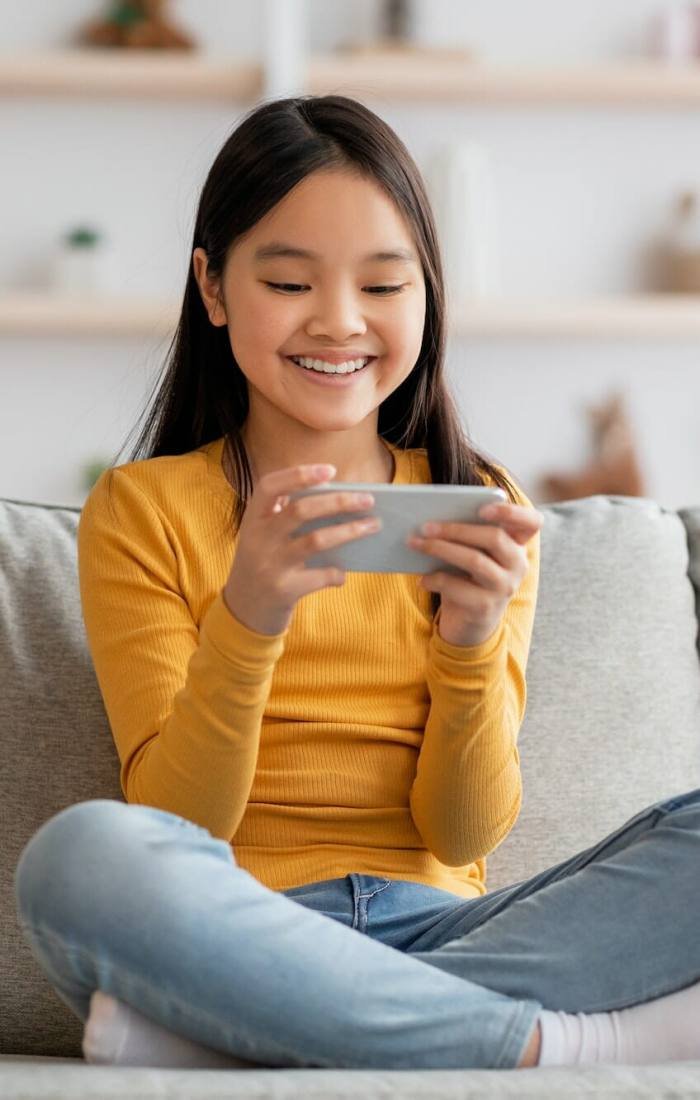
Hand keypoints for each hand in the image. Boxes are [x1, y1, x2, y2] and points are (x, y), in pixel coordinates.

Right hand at [223, 465, 381, 635]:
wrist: (243, 610)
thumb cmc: (263, 564)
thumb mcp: (263, 537)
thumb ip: (286, 518)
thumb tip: (338, 501)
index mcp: (252, 519)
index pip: (270, 486)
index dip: (299, 474)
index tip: (330, 470)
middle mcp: (258, 539)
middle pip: (301, 510)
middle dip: (339, 501)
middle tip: (368, 499)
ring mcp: (270, 565)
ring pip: (316, 540)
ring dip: (350, 531)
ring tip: (372, 525)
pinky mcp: (283, 590)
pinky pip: (320, 576)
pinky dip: (337, 573)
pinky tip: (342, 573)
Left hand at [406, 501, 543, 647]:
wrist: (469, 621)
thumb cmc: (467, 577)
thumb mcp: (471, 553)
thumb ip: (465, 536)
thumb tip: (433, 522)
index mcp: (517, 544)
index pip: (531, 522)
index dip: (511, 512)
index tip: (483, 508)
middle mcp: (517, 565)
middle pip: (494, 538)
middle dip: (456, 529)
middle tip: (426, 526)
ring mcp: (504, 587)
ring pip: (475, 560)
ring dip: (441, 549)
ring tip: (417, 544)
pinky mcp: (486, 607)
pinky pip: (458, 587)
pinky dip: (436, 579)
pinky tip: (423, 579)